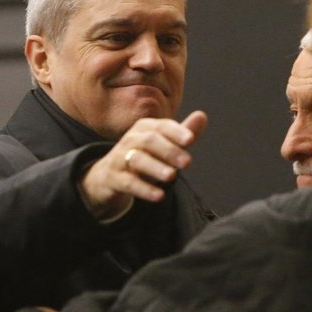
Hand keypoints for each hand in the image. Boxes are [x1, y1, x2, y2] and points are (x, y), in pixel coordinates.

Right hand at [79, 111, 207, 220]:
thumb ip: (183, 133)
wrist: (109, 175)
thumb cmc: (144, 156)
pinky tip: (159, 195)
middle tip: (187, 162)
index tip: (191, 139)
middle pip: (149, 141)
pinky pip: (128, 183)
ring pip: (137, 160)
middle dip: (169, 150)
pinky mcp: (113, 178)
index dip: (176, 132)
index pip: (161, 126)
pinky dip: (144, 189)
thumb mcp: (163, 144)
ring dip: (155, 167)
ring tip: (172, 176)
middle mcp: (130, 140)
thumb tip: (202, 116)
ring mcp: (120, 159)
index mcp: (144, 128)